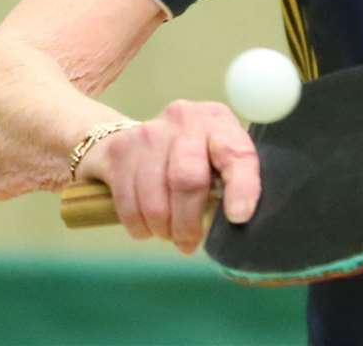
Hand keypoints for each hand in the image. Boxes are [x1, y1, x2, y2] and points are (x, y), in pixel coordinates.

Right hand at [79, 100, 259, 255]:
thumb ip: (228, 181)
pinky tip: (147, 226)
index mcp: (218, 121)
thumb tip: (236, 222)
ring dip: (162, 229)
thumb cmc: (189, 153)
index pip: (236, 153)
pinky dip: (139, 226)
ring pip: (155, 199)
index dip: (242, 187)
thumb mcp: (216, 156)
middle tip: (189, 243)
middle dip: (188, 223)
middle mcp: (185, 119)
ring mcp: (150, 133)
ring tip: (168, 233)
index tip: (239, 217)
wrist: (135, 135)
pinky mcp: (121, 151)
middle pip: (187, 180)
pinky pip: (128, 205)